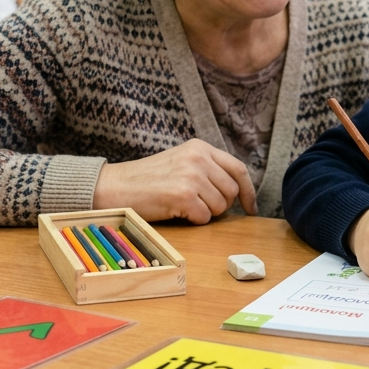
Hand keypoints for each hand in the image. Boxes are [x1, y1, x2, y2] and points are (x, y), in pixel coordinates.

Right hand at [93, 138, 255, 223]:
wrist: (117, 186)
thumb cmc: (148, 178)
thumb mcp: (181, 161)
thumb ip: (208, 168)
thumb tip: (237, 190)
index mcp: (200, 147)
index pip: (238, 169)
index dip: (248, 191)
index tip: (250, 207)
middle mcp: (199, 158)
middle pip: (231, 191)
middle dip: (221, 205)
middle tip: (200, 207)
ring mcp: (192, 176)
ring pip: (220, 207)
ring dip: (205, 213)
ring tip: (183, 206)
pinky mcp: (183, 196)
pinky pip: (204, 218)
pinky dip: (193, 220)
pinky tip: (177, 212)